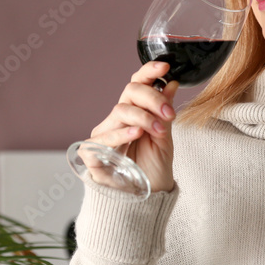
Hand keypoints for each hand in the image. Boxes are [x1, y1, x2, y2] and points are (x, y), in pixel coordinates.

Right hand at [88, 61, 178, 192]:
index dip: (149, 72)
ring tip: (158, 128)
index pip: (138, 84)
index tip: (165, 66)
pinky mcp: (92, 152)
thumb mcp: (164, 137)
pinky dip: (121, 134)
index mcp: (134, 111)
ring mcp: (104, 134)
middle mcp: (117, 119)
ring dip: (142, 117)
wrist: (146, 198)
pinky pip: (103, 138)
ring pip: (120, 112)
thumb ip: (164, 112)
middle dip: (152, 98)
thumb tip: (171, 82)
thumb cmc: (153, 168)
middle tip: (169, 113)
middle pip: (129, 93)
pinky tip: (136, 133)